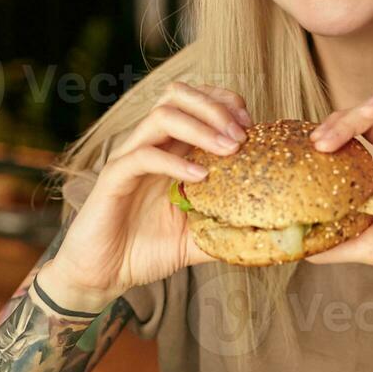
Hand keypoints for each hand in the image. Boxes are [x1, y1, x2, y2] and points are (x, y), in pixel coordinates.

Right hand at [37, 82, 252, 313]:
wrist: (103, 276)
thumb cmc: (147, 251)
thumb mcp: (198, 239)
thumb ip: (228, 229)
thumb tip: (269, 235)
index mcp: (170, 150)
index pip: (195, 101)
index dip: (225, 103)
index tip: (252, 127)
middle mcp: (150, 146)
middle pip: (178, 95)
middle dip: (215, 107)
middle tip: (242, 135)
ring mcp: (130, 159)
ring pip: (161, 115)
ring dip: (201, 127)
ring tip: (229, 150)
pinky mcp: (113, 178)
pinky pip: (142, 156)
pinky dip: (174, 161)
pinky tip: (200, 178)